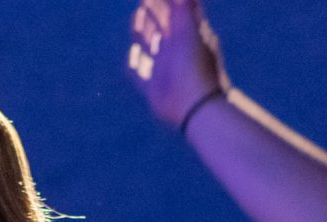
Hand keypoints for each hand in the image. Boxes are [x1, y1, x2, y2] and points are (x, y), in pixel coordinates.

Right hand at [127, 0, 229, 127]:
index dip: (167, 1)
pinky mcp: (152, 85)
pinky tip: (132, 52)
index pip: (177, 12)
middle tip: (143, 0)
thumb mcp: (189, 32)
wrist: (193, 106)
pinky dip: (136, 60)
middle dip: (154, 12)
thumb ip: (184, 9)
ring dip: (144, 31)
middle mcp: (176, 50)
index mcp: (189, 36)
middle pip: (163, 26)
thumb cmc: (193, 66)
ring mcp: (164, 67)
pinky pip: (140, 69)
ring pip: (152, 44)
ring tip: (136, 17)